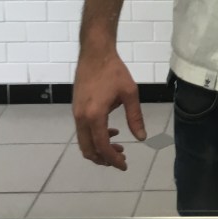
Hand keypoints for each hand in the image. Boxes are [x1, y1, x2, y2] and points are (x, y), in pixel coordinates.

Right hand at [73, 50, 146, 170]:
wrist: (95, 53)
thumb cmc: (114, 71)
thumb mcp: (129, 93)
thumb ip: (135, 117)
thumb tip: (141, 138)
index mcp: (94, 116)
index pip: (102, 146)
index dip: (113, 159)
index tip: (124, 166)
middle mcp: (81, 118)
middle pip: (88, 149)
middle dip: (104, 159)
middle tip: (121, 159)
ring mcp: (76, 113)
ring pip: (84, 142)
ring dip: (99, 148)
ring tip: (118, 147)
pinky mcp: (76, 108)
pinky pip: (83, 131)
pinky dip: (95, 137)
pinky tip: (111, 131)